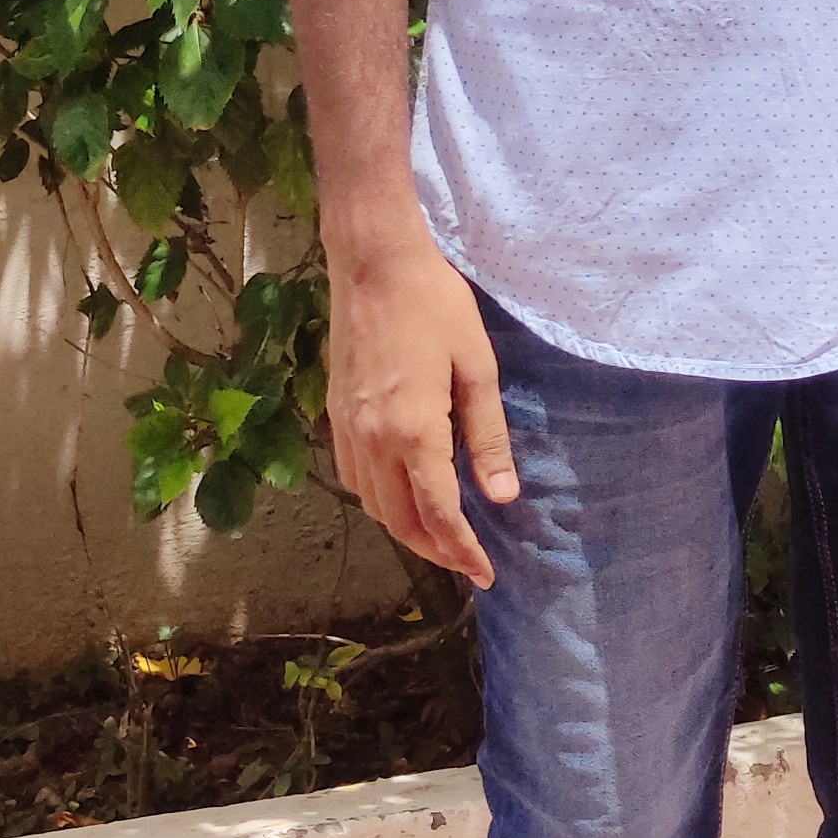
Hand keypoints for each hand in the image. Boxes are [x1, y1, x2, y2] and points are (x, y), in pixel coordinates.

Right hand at [324, 226, 518, 589]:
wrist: (373, 262)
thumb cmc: (436, 306)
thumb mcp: (478, 368)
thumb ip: (487, 436)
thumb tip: (502, 496)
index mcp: (414, 431)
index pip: (440, 514)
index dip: (464, 552)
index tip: (486, 575)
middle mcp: (374, 441)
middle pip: (401, 522)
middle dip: (436, 551)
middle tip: (468, 561)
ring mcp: (348, 430)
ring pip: (372, 506)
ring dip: (406, 530)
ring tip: (441, 534)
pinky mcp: (335, 416)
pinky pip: (354, 479)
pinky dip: (380, 501)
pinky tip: (403, 493)